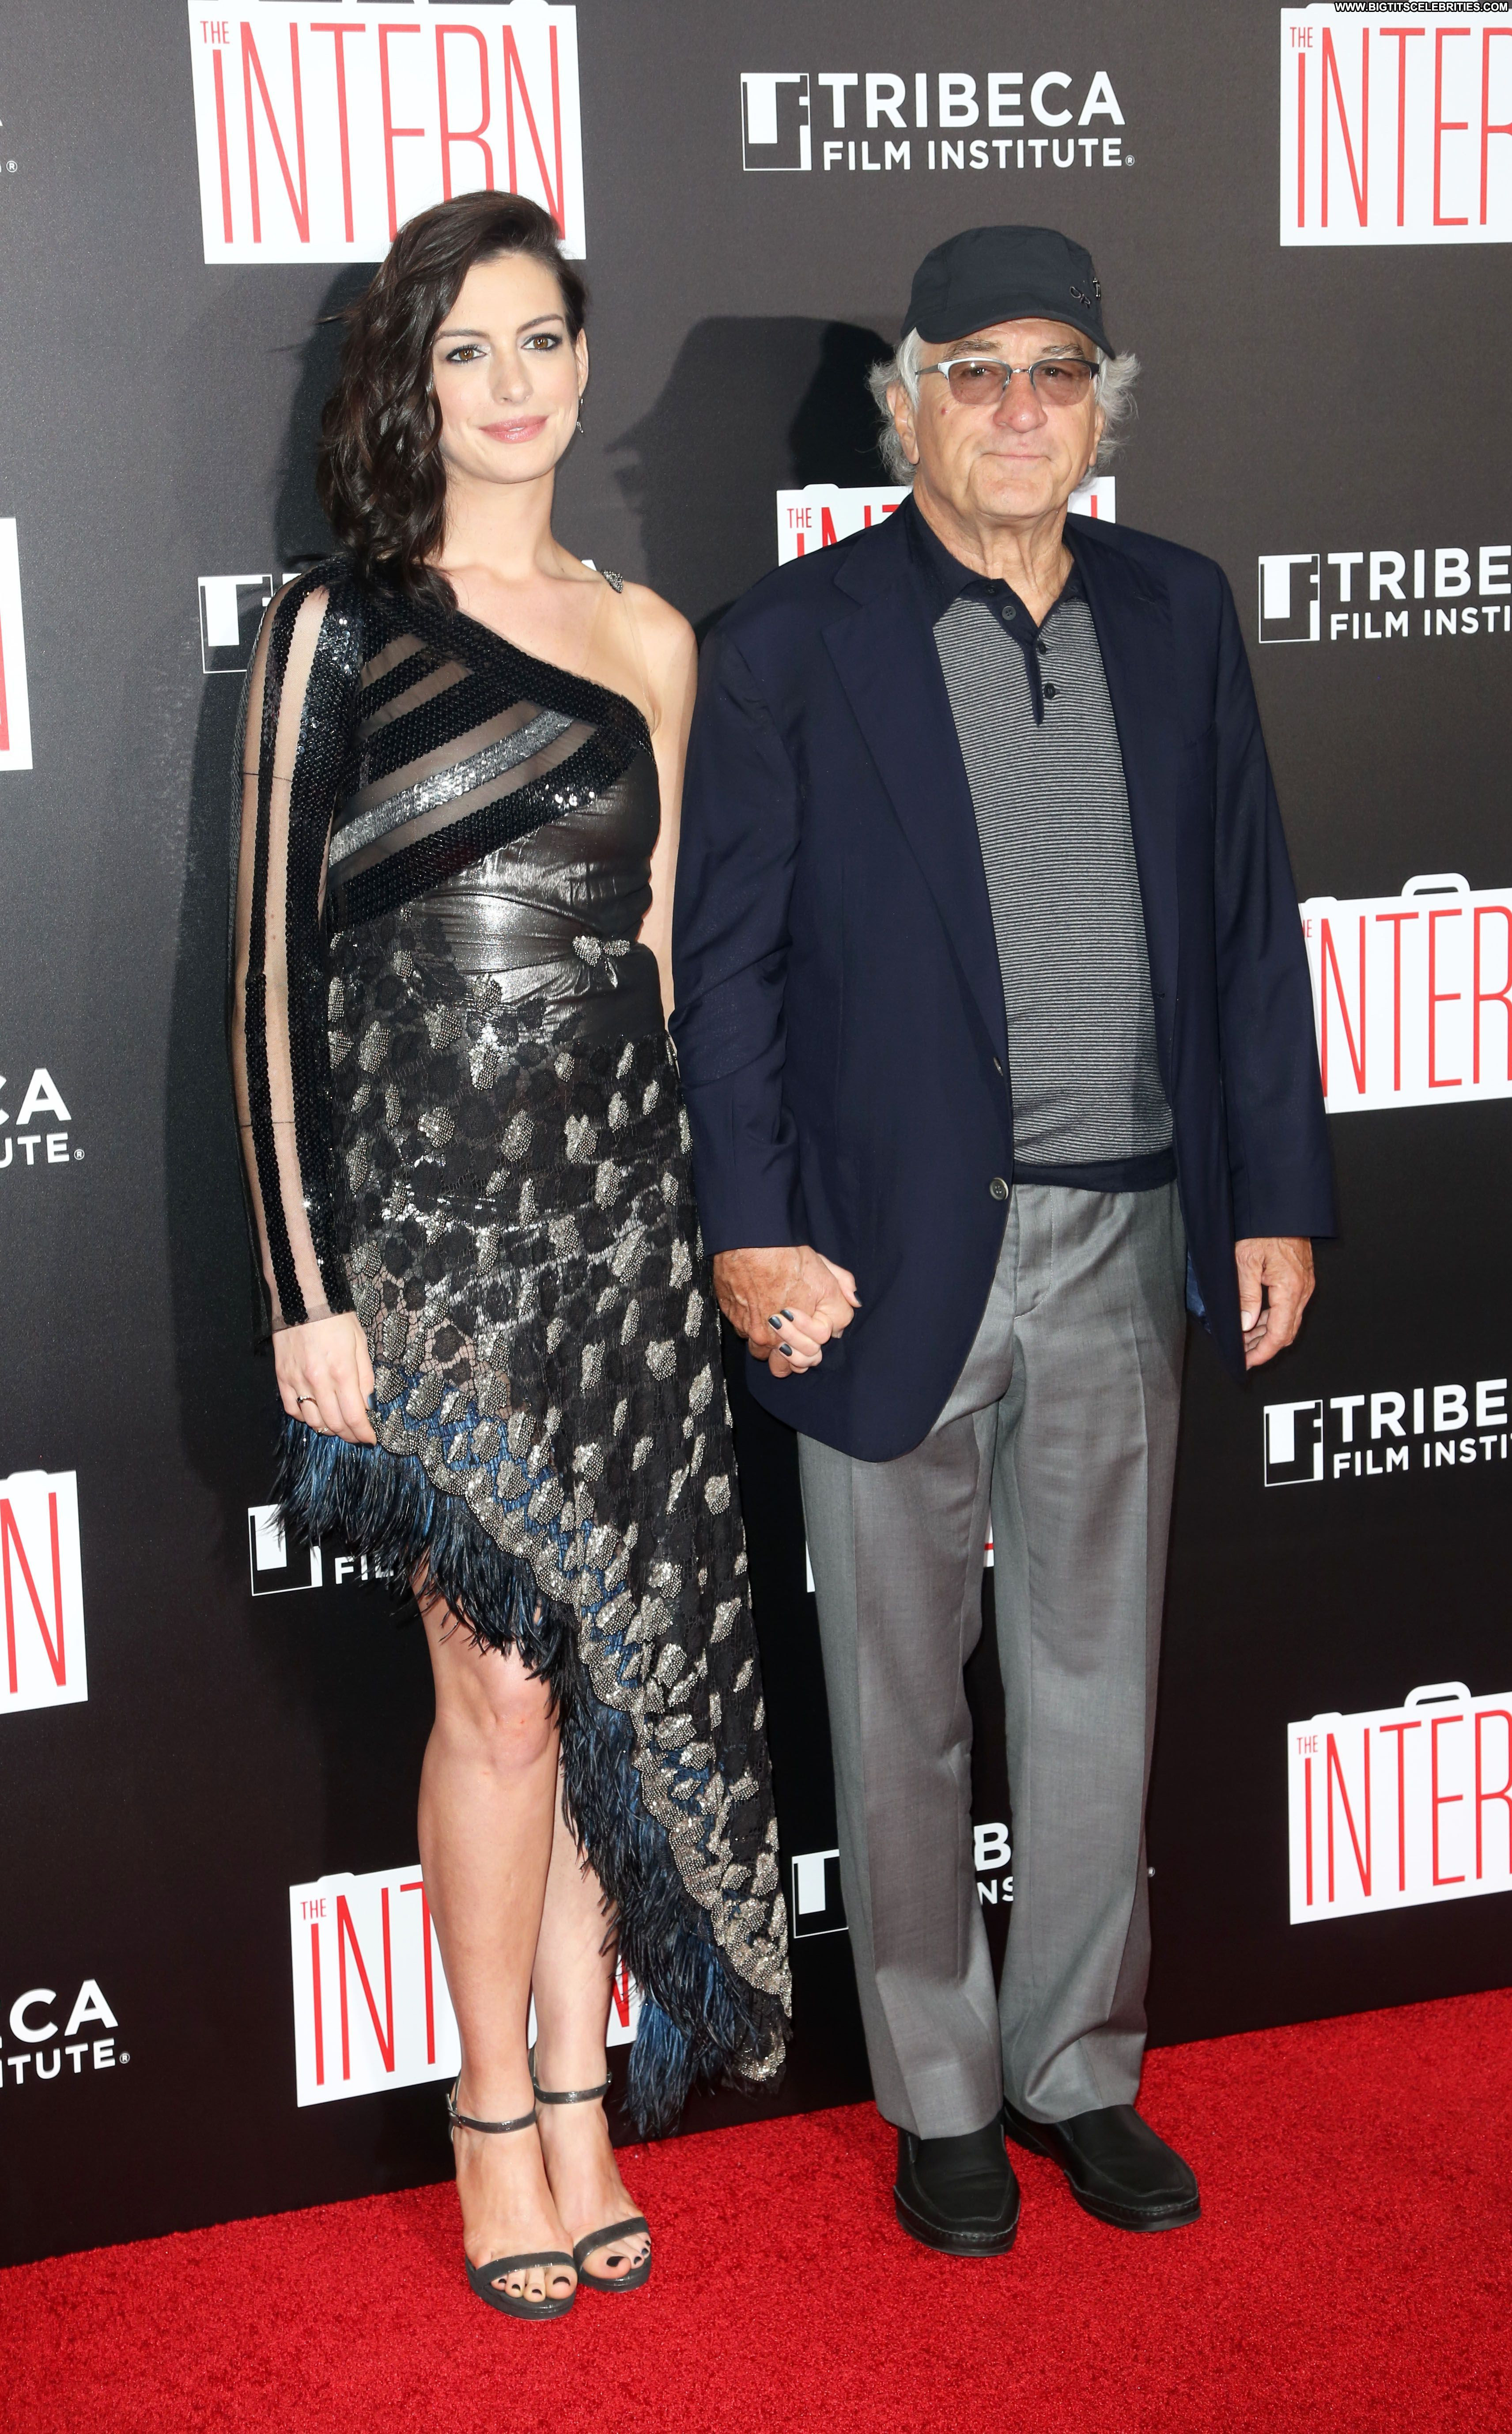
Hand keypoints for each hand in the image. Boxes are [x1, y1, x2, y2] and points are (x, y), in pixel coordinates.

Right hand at [274, 1311, 377, 1442]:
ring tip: (338, 1425)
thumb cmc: (335, 1317)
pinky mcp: (282, 1377)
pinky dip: (304, 1416)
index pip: (354, 1416)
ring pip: (312, 1420)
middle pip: (334, 1423)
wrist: (302, 1298)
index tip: (370, 1439)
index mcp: (342, 1371)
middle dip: (348, 1435)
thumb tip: (367, 1404)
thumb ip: (365, 1377)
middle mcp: (318, 1380)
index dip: (363, 1433)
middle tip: (356, 1435)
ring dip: (328, 1428)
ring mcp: (297, 1380)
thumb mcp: (360, 1343)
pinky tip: (314, 1411)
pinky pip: (292, 1409)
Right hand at [712, 1247, 860, 1380]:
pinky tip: (757, 1308)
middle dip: (795, 1353)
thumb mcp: (825, 1270)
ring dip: (770, 1345)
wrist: (749, 1242)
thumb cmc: (787, 1255)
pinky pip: (745, 1335)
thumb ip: (843, 1288)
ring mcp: (754, 1332)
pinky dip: (751, 1326)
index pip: (815, 1354)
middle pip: (790, 1365)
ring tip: (774, 1324)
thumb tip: (854, 1301)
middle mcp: (780, 1337)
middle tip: (795, 1337)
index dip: (815, 1339)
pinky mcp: (735, 1322)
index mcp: (808, 1329)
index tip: (810, 1322)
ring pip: (764, 1355)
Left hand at [1234, 1237, 1314, 1370]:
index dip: (1263, 1352)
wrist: (1281, 1208)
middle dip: (1264, 1347)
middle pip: (1286, 1332)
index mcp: (1290, 1288)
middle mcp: (1302, 1290)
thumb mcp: (1245, 1260)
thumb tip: (1246, 1324)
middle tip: (1242, 1354)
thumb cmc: (1263, 1228)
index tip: (1247, 1362)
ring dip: (1267, 1333)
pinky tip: (1255, 1321)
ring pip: (1287, 1321)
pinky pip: (1288, 1308)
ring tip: (1244, 1339)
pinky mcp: (1300, 1279)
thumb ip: (1246, 1295)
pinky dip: (1272, 1318)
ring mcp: (1303, 1285)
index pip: (1279, 1334)